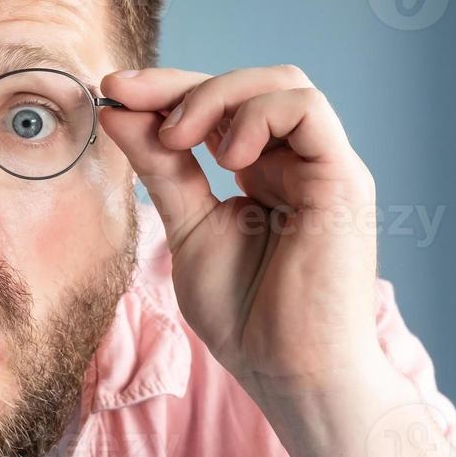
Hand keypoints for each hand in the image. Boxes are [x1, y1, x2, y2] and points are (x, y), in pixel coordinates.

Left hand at [100, 65, 387, 402]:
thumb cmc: (246, 317)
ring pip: (283, 83)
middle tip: (126, 98)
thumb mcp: (187, 227)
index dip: (166, 91)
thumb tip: (119, 111)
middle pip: (249, 85)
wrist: (290, 372)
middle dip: (180, 83)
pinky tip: (227, 155)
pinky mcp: (344, 178)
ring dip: (217, 95)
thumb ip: (161, 167)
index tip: (111, 92)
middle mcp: (298, 164)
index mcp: (264, 174)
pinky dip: (257, 115)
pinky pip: (307, 109)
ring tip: (178, 136)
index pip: (220, 108)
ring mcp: (324, 168)